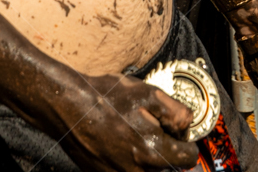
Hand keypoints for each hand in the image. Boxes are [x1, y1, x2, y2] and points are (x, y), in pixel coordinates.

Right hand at [57, 74, 197, 171]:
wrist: (69, 107)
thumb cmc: (106, 97)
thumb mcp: (148, 93)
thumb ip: (176, 111)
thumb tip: (187, 125)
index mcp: (153, 151)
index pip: (188, 158)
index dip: (186, 141)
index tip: (177, 132)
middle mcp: (138, 171)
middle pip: (167, 168)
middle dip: (165, 150)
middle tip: (151, 129)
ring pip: (147, 171)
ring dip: (147, 157)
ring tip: (133, 134)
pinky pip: (126, 171)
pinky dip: (127, 161)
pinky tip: (119, 142)